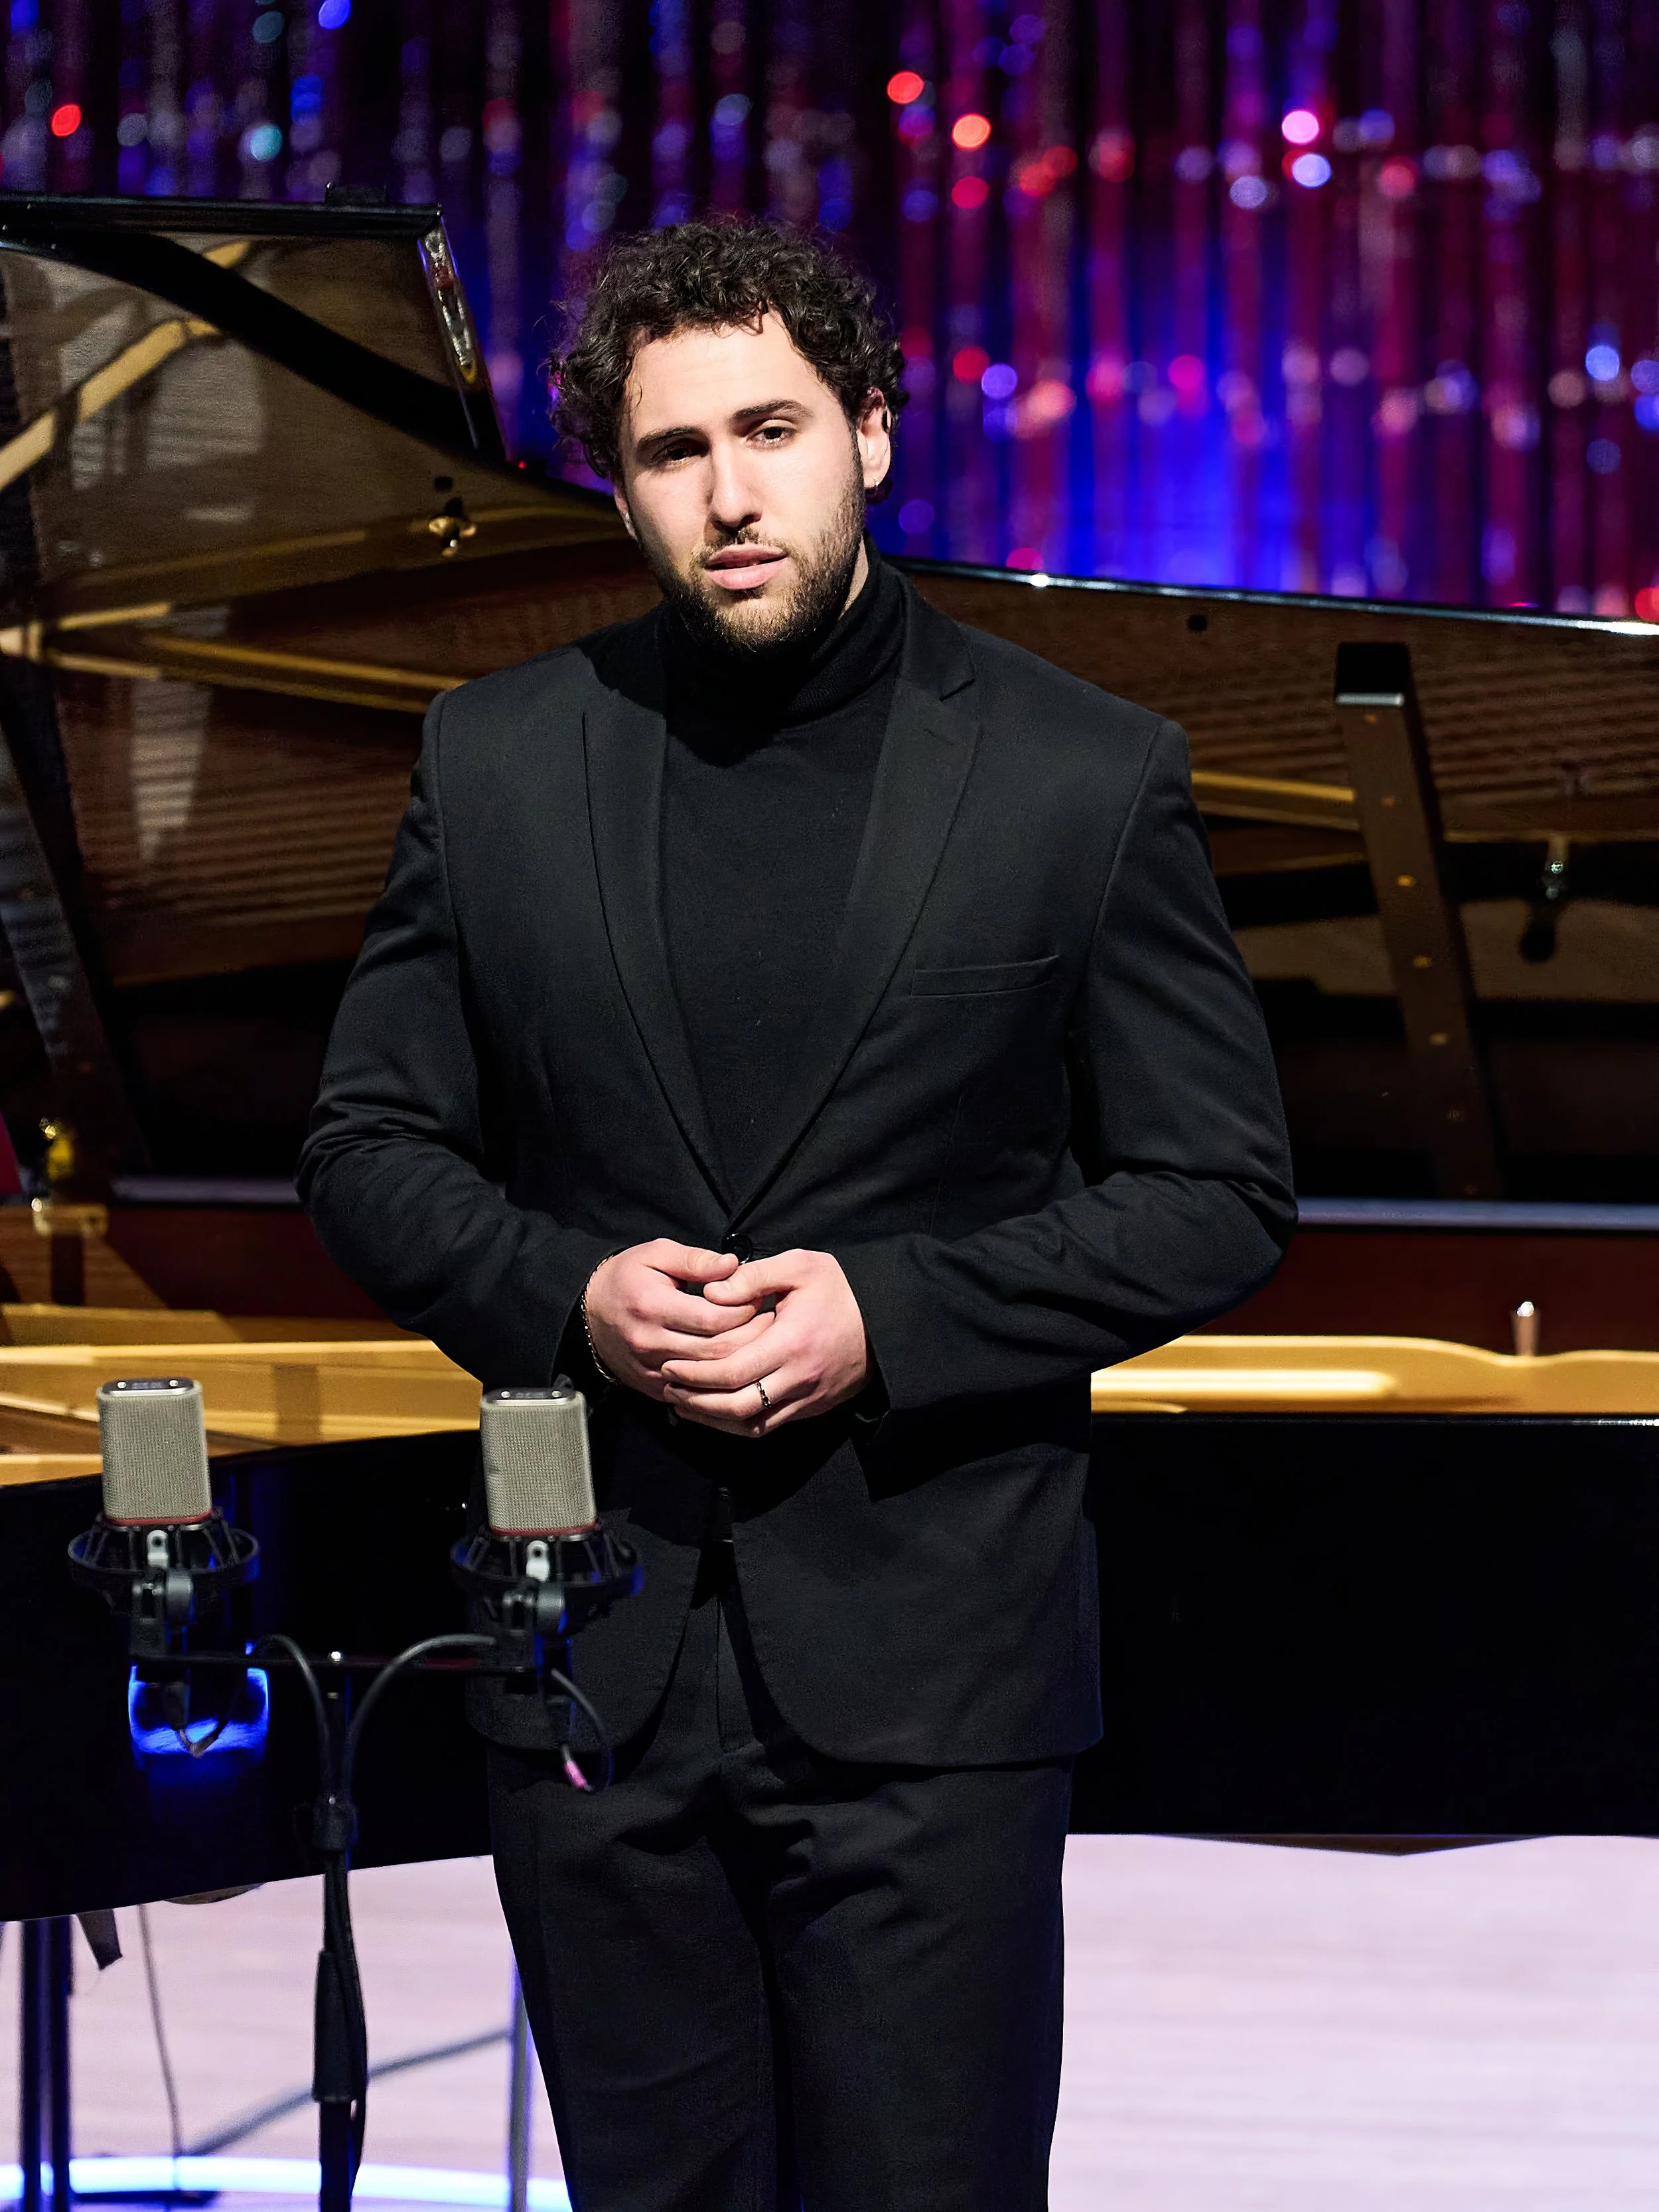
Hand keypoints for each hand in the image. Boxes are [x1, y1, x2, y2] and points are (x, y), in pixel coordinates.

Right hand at [583, 1241, 768, 1400]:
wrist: (588, 1314)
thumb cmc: (626, 1278)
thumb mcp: (656, 1254)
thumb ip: (695, 1260)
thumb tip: (732, 1265)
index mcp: (652, 1306)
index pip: (714, 1318)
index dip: (744, 1309)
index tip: (760, 1297)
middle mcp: (651, 1342)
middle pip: (717, 1350)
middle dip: (751, 1336)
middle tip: (771, 1321)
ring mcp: (652, 1369)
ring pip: (711, 1375)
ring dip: (741, 1360)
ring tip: (761, 1341)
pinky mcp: (654, 1388)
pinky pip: (696, 1391)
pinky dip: (720, 1381)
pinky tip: (737, 1364)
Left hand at [659, 1248, 868, 1436]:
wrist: (888, 1323)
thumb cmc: (842, 1290)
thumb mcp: (801, 1267)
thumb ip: (753, 1276)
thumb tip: (711, 1293)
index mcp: (791, 1342)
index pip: (731, 1371)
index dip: (694, 1374)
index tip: (669, 1365)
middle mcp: (799, 1377)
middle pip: (736, 1405)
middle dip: (696, 1400)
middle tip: (669, 1387)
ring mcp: (807, 1398)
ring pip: (751, 1425)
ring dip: (712, 1419)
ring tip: (683, 1404)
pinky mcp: (813, 1408)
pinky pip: (769, 1427)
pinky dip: (738, 1425)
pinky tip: (717, 1413)